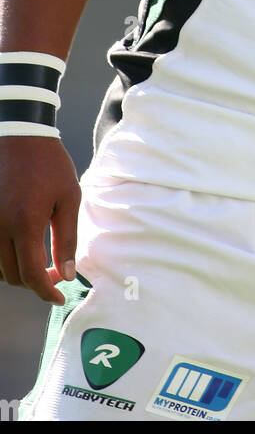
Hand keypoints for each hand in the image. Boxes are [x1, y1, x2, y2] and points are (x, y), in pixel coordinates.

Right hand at [0, 137, 80, 304]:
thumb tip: (68, 274)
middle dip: (36, 283)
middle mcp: (0, 228)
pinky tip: (22, 251)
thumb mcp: (69, 198)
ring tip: (41, 262)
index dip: (47, 292)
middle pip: (14, 277)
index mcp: (25, 223)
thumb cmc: (50, 164)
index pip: (32, 275)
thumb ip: (67, 239)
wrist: (21, 136)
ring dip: (19, 273)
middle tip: (57, 273)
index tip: (59, 297)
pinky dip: (4, 261)